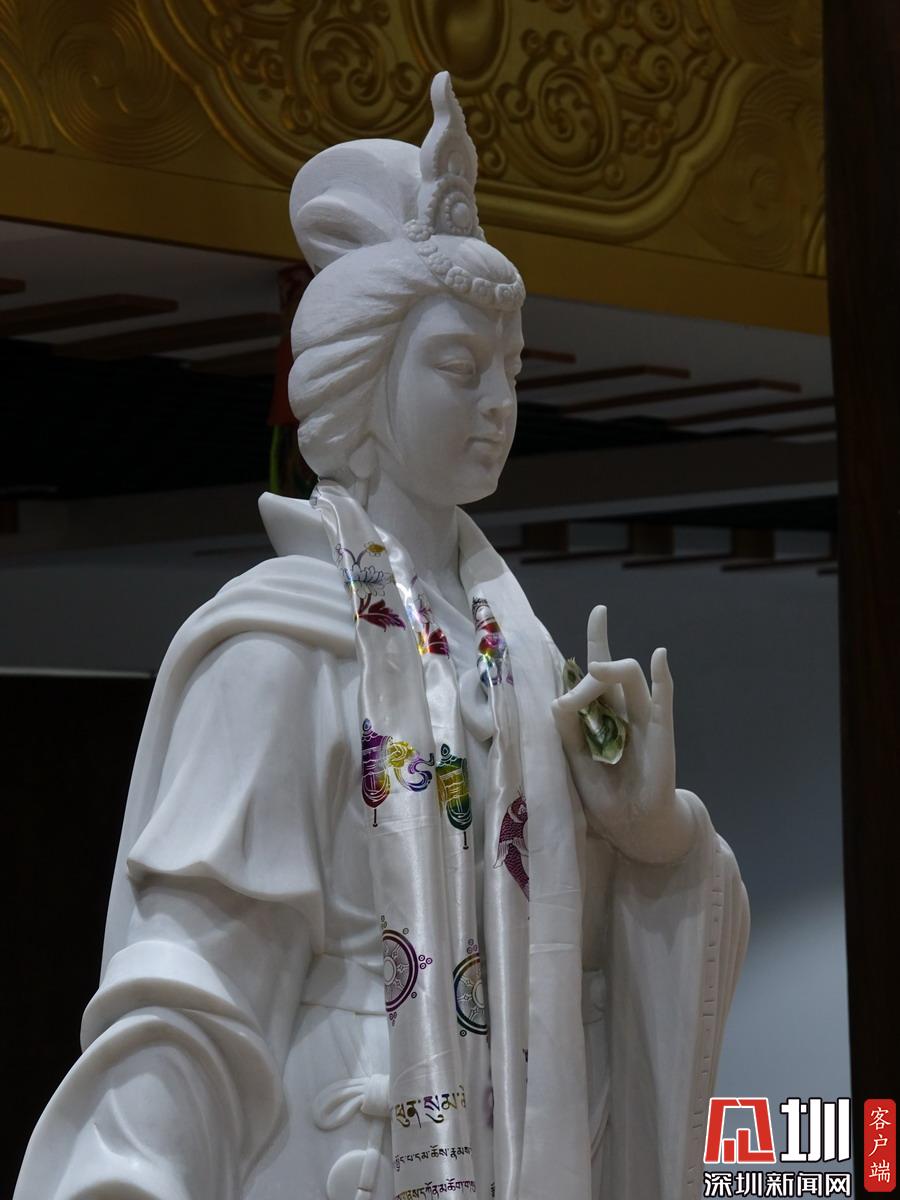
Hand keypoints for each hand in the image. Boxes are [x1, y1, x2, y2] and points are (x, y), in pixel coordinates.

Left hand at [551, 605, 695, 863]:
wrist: (632, 826)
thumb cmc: (604, 795)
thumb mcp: (575, 760)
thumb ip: (567, 728)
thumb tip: (560, 698)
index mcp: (601, 714)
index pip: (598, 669)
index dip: (598, 638)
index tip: (600, 611)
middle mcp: (623, 710)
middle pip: (611, 668)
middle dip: (594, 661)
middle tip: (573, 701)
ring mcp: (644, 719)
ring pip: (629, 679)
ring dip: (611, 668)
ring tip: (596, 668)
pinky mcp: (660, 733)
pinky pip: (662, 700)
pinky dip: (662, 678)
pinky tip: (658, 657)